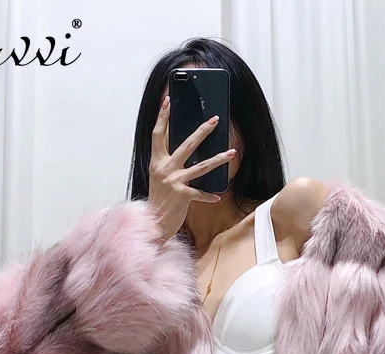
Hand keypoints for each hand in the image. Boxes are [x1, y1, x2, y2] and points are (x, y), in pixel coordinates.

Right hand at [147, 96, 236, 240]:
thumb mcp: (158, 177)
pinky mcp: (181, 196)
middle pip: (186, 145)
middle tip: (214, 120)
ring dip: (218, 159)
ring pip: (201, 167)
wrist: (153, 222)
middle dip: (202, 131)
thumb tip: (183, 150)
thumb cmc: (158, 199)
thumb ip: (167, 163)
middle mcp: (164, 169)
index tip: (167, 101)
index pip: (158, 134)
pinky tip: (217, 196)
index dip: (162, 117)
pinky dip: (209, 196)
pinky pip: (200, 194)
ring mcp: (173, 181)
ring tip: (231, 152)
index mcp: (156, 162)